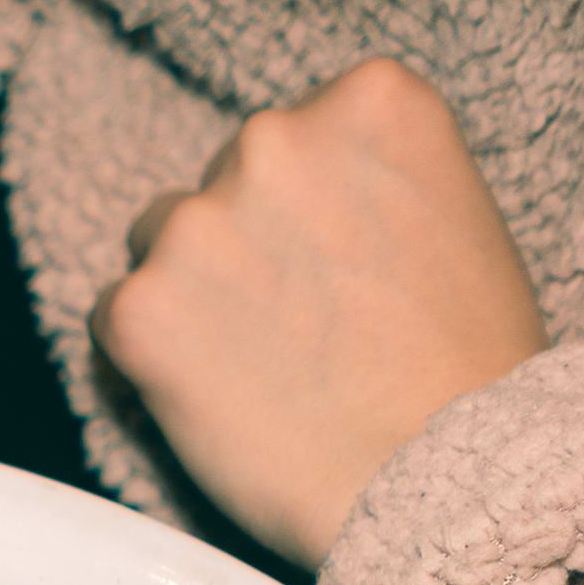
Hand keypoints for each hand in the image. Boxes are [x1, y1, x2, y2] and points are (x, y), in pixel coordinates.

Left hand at [92, 59, 546, 566]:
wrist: (447, 483)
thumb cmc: (469, 371)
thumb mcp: (458, 220)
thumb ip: (370, 181)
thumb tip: (304, 198)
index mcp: (369, 101)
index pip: (302, 135)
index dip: (314, 212)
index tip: (345, 269)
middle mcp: (275, 137)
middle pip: (222, 181)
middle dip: (247, 246)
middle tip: (305, 331)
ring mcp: (197, 221)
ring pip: (160, 242)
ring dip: (192, 295)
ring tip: (266, 369)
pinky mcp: (138, 307)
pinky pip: (113, 317)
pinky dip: (150, 359)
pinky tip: (220, 400)